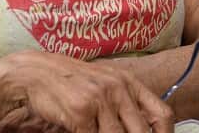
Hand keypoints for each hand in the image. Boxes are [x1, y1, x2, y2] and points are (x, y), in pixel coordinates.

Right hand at [0, 50, 173, 132]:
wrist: (36, 73)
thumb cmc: (73, 82)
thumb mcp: (106, 85)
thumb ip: (126, 104)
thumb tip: (144, 128)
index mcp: (129, 83)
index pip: (162, 114)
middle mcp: (118, 89)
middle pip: (142, 132)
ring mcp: (100, 100)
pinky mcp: (81, 112)